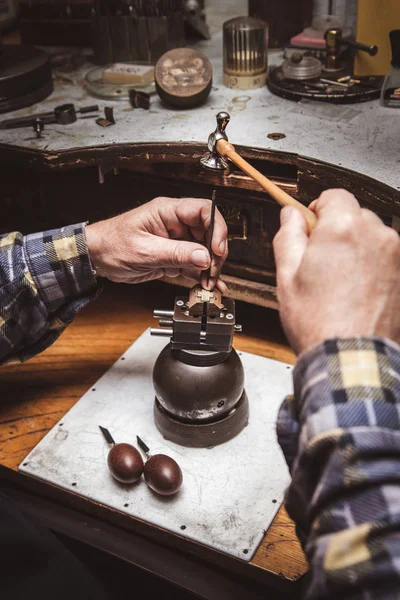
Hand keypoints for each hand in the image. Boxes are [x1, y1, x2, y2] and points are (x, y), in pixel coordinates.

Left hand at [85, 196, 227, 292]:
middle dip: (216, 254)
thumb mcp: (144, 251)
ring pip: (204, 250)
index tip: (217, 250)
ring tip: (209, 283)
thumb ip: (176, 254)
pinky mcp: (174, 255)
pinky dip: (202, 275)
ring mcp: (176, 239)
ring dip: (210, 268)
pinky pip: (194, 263)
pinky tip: (207, 285)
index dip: (216, 229)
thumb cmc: (111, 244)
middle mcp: (175, 223)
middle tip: (214, 271)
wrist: (96, 258)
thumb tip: (204, 256)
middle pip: (209, 232)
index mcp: (168, 211)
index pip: (204, 211)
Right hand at [273, 189, 399, 354]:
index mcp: (344, 228)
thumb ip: (288, 236)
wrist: (352, 357)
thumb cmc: (320, 322)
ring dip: (355, 247)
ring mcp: (394, 254)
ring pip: (370, 235)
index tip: (309, 227)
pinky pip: (383, 256)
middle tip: (319, 260)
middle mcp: (376, 234)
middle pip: (353, 215)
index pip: (333, 195)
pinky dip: (370, 264)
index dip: (317, 210)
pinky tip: (355, 289)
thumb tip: (290, 216)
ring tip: (338, 280)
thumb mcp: (287, 276)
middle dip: (336, 230)